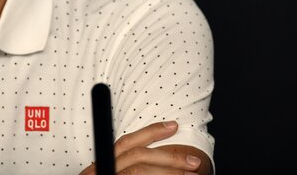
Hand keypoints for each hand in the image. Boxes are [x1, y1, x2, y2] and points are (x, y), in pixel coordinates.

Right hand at [79, 121, 207, 174]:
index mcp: (103, 162)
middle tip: (193, 161)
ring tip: (190, 174)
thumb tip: (163, 162)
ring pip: (138, 172)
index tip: (173, 126)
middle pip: (136, 157)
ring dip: (168, 172)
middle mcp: (103, 169)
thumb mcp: (111, 171)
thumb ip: (128, 165)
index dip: (150, 131)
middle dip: (168, 157)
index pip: (127, 142)